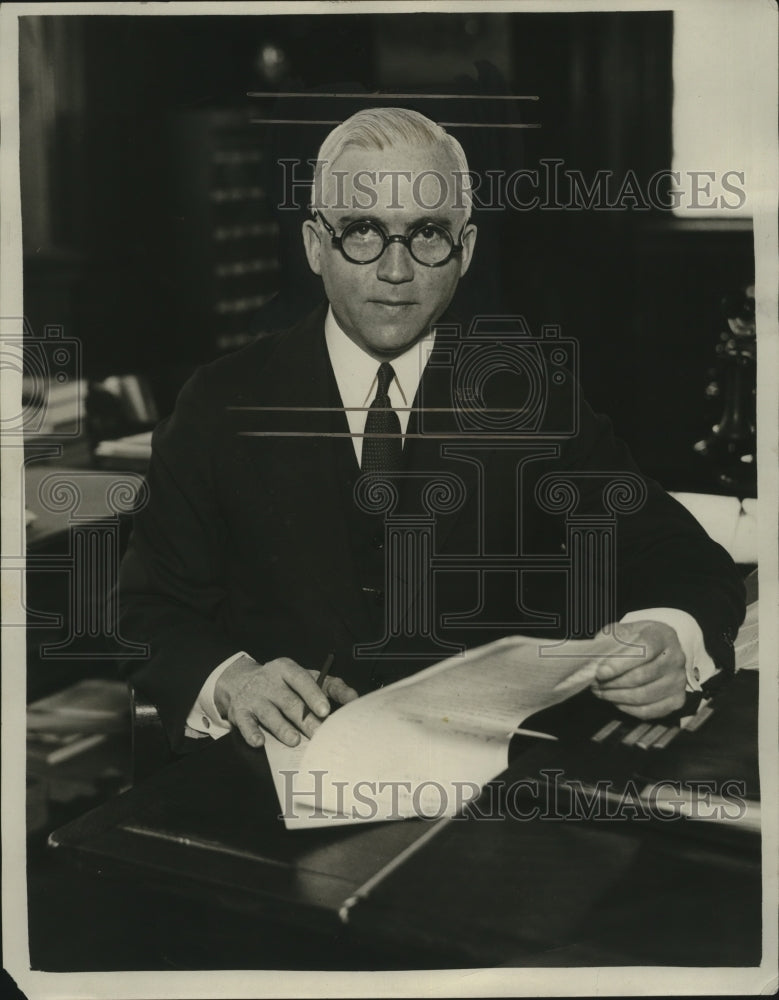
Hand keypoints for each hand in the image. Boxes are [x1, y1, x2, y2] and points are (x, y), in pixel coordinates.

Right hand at [214, 654, 357, 747]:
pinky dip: (252, 733)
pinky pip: (246, 723)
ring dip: (282, 728)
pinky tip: (259, 742)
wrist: (239, 680)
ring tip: (294, 740)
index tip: (326, 710)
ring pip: (270, 714)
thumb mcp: (304, 677)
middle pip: (290, 702)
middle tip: (319, 735)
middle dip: (305, 720)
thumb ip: (330, 686)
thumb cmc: (282, 683)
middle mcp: (270, 682)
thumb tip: (354, 699)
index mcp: (287, 670)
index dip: (314, 694)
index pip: (302, 680)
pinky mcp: (240, 712)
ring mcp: (255, 697)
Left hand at [590, 621, 686, 719]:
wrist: (658, 650)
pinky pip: (649, 711)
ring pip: (643, 695)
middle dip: (613, 682)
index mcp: (663, 636)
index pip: (644, 649)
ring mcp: (679, 681)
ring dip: (616, 696)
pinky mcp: (677, 700)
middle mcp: (676, 658)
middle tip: (595, 684)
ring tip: (601, 692)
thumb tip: (595, 660)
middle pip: (642, 676)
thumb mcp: (622, 631)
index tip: (600, 672)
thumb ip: (609, 641)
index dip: (620, 663)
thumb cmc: (636, 640)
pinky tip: (616, 701)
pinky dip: (628, 708)